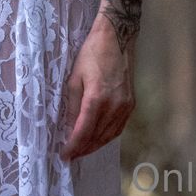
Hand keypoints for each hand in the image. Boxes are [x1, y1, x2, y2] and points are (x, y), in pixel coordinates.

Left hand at [58, 17, 134, 161]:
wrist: (116, 38)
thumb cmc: (91, 54)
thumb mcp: (74, 78)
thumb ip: (72, 106)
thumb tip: (69, 128)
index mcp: (97, 99)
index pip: (84, 131)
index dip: (73, 146)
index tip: (64, 156)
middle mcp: (114, 106)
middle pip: (97, 137)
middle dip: (83, 149)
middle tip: (71, 156)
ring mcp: (125, 106)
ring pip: (109, 135)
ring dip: (95, 145)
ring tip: (82, 151)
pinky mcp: (131, 104)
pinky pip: (118, 128)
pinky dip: (107, 137)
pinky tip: (98, 139)